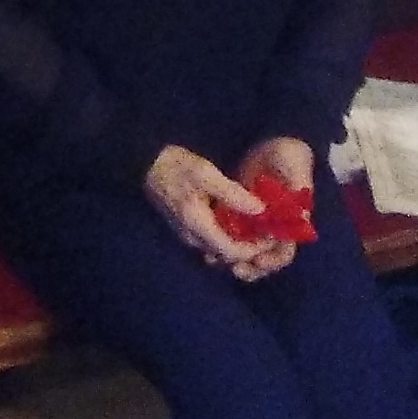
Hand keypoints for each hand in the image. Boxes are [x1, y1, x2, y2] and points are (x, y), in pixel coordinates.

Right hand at [143, 143, 275, 279]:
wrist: (146, 163)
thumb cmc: (176, 166)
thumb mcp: (206, 174)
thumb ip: (233, 194)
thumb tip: (260, 209)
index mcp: (198, 226)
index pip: (232, 252)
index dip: (255, 248)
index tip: (271, 235)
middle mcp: (193, 238)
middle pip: (227, 255)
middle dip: (250, 249)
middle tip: (268, 232)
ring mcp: (187, 235)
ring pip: (219, 250)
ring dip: (239, 244)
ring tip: (256, 228)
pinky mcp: (186, 229)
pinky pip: (212, 242)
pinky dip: (228, 237)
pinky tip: (237, 222)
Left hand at [226, 136, 315, 278]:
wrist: (273, 141)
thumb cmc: (289, 156)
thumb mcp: (296, 168)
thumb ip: (299, 189)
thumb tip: (302, 215)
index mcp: (291, 223)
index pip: (284, 251)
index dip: (273, 260)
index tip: (258, 261)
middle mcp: (273, 228)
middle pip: (264, 258)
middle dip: (251, 267)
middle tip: (236, 269)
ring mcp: (255, 222)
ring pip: (246, 250)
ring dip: (235, 259)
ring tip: (217, 261)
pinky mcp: (239, 213)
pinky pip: (232, 234)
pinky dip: (223, 242)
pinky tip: (209, 247)